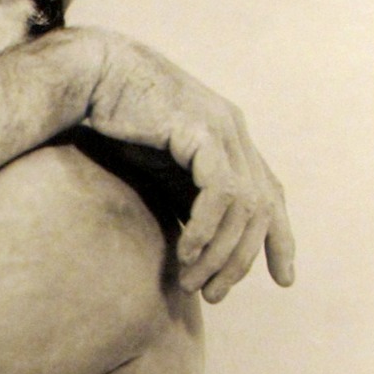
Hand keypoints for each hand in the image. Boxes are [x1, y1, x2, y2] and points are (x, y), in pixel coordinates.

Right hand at [81, 31, 294, 302]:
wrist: (90, 78)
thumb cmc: (112, 121)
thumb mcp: (155, 170)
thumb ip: (180, 199)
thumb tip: (193, 247)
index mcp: (229, 140)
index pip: (270, 196)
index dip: (280, 239)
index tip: (283, 278)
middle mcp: (234, 132)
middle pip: (262, 209)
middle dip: (242, 259)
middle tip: (213, 294)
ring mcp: (222, 129)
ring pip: (245, 206)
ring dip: (220, 252)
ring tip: (192, 282)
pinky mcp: (200, 130)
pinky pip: (220, 190)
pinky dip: (208, 227)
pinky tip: (188, 251)